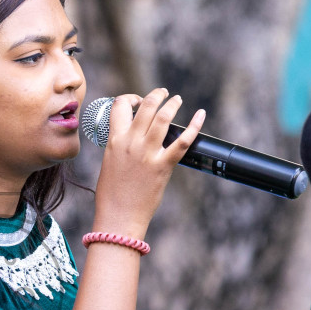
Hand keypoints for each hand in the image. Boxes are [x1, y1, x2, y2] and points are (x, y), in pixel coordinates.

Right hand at [91, 88, 205, 240]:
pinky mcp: (163, 166)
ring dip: (172, 104)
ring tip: (177, 99)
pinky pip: (183, 141)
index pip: (120, 106)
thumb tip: (130, 136)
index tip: (137, 102)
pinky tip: (200, 115)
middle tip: (163, 93)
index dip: (130, 98)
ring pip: (163, 118)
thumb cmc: (111, 195)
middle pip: (147, 107)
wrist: (118, 217)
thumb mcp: (110, 162)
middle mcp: (131, 143)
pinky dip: (194, 126)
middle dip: (157, 95)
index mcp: (114, 141)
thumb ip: (120, 146)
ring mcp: (148, 154)